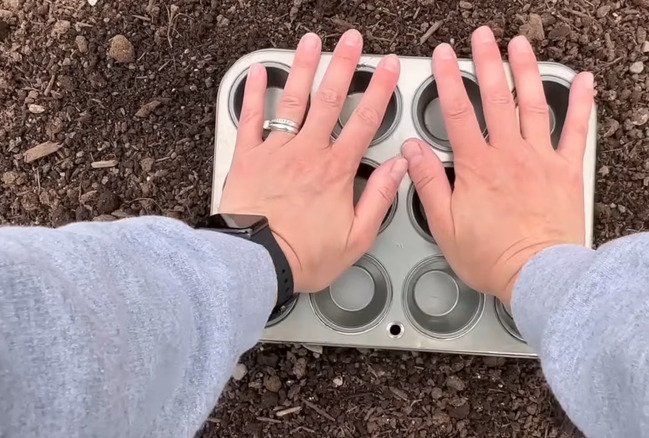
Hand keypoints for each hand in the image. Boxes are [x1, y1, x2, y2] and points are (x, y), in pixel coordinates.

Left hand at [219, 30, 406, 292]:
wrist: (256, 262)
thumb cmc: (302, 255)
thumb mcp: (357, 237)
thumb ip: (380, 197)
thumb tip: (399, 167)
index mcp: (336, 171)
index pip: (364, 121)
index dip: (380, 91)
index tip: (388, 68)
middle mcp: (307, 153)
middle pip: (330, 100)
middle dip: (344, 65)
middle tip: (352, 41)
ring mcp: (276, 151)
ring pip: (293, 100)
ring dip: (303, 68)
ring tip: (311, 42)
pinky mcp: (248, 158)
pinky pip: (252, 119)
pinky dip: (254, 94)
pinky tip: (256, 73)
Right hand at [401, 26, 593, 303]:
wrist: (539, 276)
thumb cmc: (493, 258)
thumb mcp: (444, 225)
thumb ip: (427, 182)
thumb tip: (412, 150)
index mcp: (477, 166)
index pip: (458, 111)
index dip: (448, 79)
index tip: (444, 56)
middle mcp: (509, 155)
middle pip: (495, 98)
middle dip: (487, 62)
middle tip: (483, 37)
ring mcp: (540, 160)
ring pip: (532, 104)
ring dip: (525, 71)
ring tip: (520, 45)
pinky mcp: (566, 172)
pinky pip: (576, 131)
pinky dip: (581, 104)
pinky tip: (584, 82)